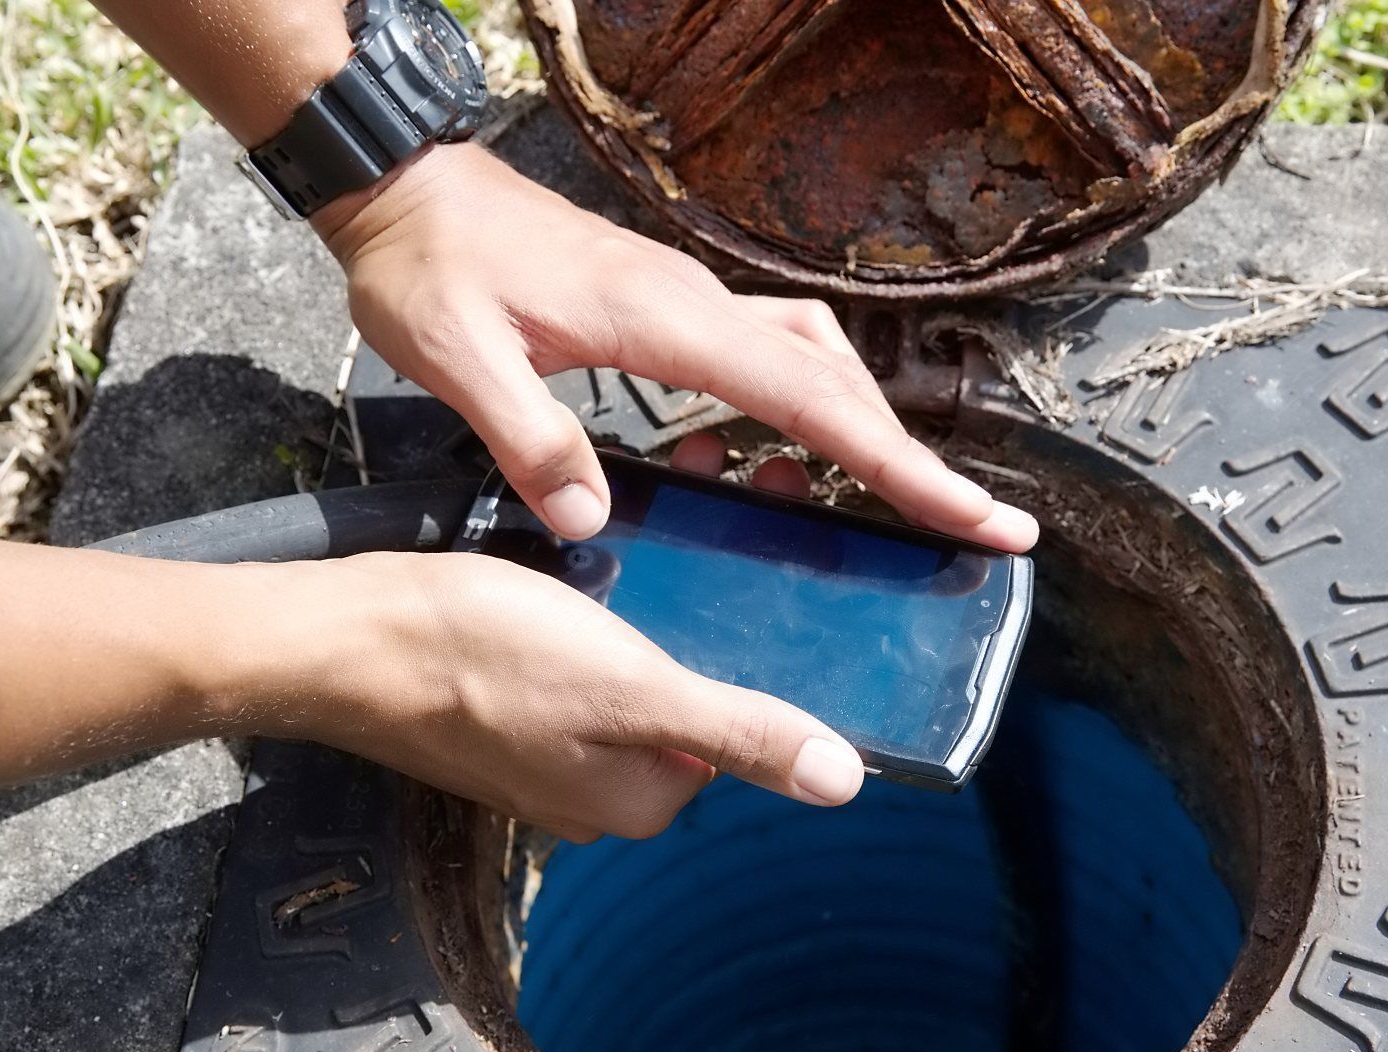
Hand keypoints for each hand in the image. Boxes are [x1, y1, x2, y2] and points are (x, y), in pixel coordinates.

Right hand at [271, 550, 865, 842]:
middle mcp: (594, 792)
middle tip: (709, 540)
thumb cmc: (483, 661)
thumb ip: (740, 733)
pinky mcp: (503, 712)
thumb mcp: (633, 691)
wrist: (348, 637)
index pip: (736, 735)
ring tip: (645, 543)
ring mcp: (542, 754)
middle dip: (703, 624)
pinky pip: (577, 667)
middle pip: (684, 706)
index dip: (753, 655)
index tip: (762, 578)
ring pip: (630, 679)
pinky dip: (592, 617)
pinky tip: (579, 570)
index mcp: (639, 800)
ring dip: (648, 613)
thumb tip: (844, 783)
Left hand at [313, 143, 1037, 552]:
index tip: (973, 513)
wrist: (410, 187)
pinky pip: (765, 360)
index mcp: (665, 319)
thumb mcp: (455, 356)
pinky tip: (762, 460)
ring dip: (855, 431)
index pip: (809, 399)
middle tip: (977, 528)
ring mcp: (688, 301)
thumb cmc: (429, 265)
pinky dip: (797, 409)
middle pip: (836, 382)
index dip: (897, 464)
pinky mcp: (668, 308)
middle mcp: (697, 304)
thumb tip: (592, 520)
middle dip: (910, 459)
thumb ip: (526, 436)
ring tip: (881, 505)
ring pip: (811, 364)